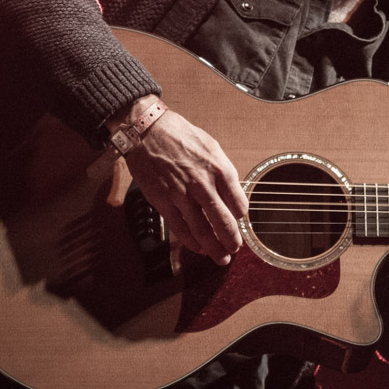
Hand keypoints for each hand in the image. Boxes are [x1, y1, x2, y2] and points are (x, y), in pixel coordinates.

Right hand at [116, 98, 247, 268]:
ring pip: (203, 230)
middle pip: (224, 222)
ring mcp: (182, 195)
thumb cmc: (180, 136)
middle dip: (232, 241)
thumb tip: (233, 196)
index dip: (241, 218)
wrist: (147, 130)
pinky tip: (199, 248)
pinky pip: (180, 228)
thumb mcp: (212, 148)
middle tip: (235, 249)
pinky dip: (191, 242)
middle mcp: (203, 184)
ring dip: (214, 248)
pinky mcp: (163, 201)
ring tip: (221, 257)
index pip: (239, 205)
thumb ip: (223, 173)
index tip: (239, 222)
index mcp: (219, 169)